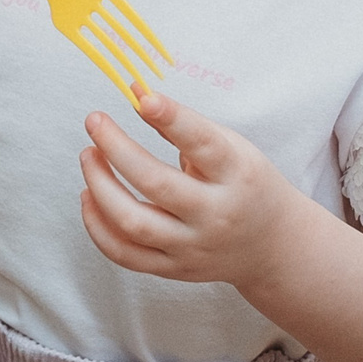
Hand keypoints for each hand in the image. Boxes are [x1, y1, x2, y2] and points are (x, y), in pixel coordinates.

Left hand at [79, 87, 311, 287]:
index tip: (143, 98)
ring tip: (88, 156)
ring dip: (100, 186)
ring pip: (134, 223)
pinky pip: (125, 255)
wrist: (273, 246)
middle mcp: (216, 214)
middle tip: (94, 121)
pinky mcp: (175, 269)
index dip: (172, 118)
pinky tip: (89, 196)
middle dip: (116, 149)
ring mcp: (194, 246)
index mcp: (237, 175)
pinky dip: (97, 226)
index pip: (203, 144)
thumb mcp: (231, 148)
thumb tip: (136, 92)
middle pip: (157, 184)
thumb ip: (183, 124)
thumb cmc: (245, 184)